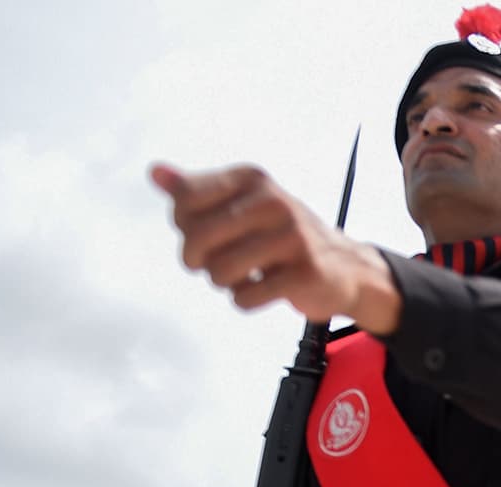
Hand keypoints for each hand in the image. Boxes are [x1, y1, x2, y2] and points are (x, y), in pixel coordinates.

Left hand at [149, 162, 402, 333]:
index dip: (184, 227)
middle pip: (197, 237)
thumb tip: (154, 172)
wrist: (345, 268)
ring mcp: (292, 237)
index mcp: (253, 180)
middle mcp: (273, 201)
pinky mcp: (305, 273)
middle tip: (210, 265)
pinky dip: (246, 300)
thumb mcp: (242, 205)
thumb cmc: (282, 236)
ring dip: (223, 282)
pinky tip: (262, 290)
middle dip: (196, 260)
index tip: (204, 236)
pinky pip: (246, 297)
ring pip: (220, 271)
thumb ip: (197, 191)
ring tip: (240, 277)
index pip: (185, 201)